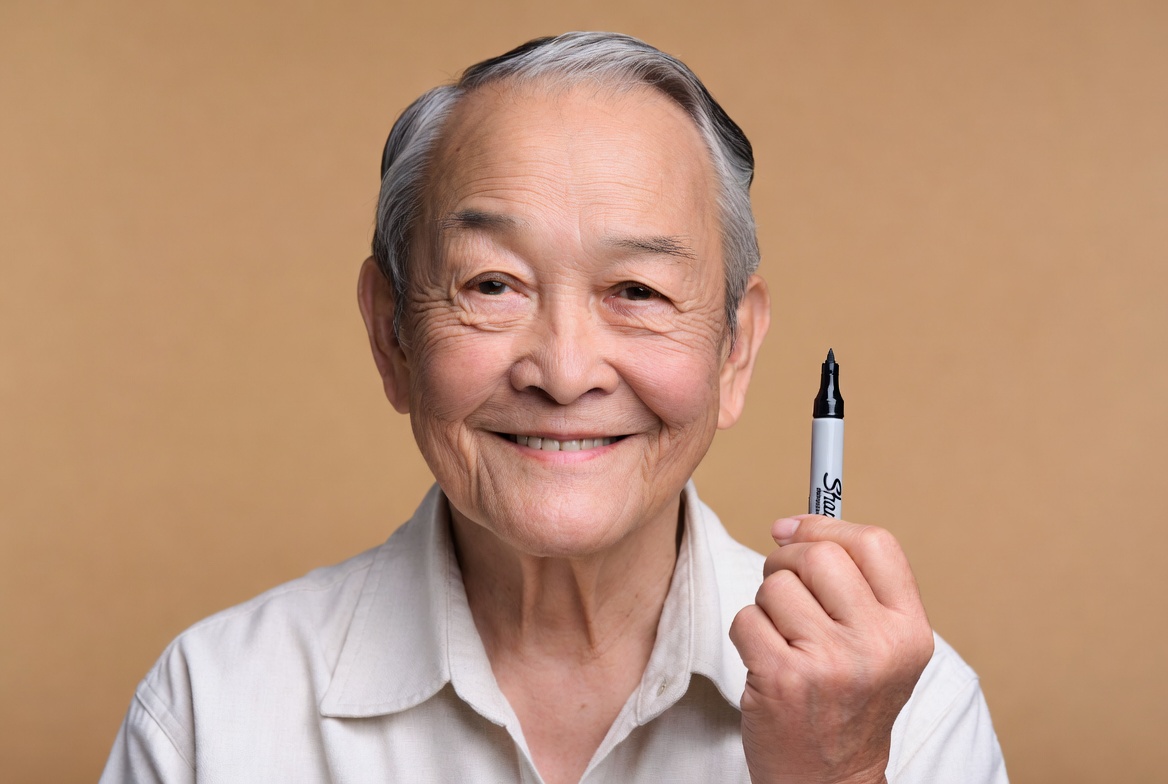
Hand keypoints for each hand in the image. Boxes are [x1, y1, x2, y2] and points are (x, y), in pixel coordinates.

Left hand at [728, 514, 933, 783]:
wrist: (830, 780)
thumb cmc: (848, 704)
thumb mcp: (880, 645)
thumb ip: (855, 584)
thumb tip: (792, 524)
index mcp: (909, 630)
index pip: (876, 543)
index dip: (828, 526)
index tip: (798, 530)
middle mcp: (877, 645)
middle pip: (817, 556)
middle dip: (786, 561)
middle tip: (784, 589)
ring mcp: (830, 663)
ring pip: (775, 586)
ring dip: (766, 605)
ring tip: (784, 639)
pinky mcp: (783, 678)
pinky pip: (746, 618)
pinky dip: (746, 634)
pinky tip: (766, 662)